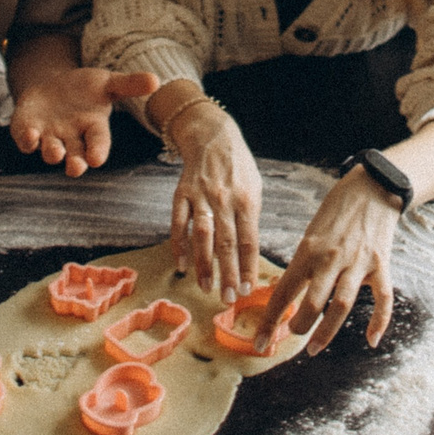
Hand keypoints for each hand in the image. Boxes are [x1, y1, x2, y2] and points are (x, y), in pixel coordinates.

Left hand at [9, 66, 158, 176]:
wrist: (53, 86)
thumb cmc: (85, 89)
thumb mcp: (107, 82)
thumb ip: (129, 84)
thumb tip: (156, 80)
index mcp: (93, 128)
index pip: (98, 142)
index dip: (98, 151)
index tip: (97, 159)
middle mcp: (72, 138)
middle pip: (75, 156)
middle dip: (75, 163)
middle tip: (75, 168)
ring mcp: (49, 136)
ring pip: (51, 151)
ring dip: (52, 152)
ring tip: (55, 152)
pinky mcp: (29, 130)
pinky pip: (26, 140)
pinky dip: (27, 140)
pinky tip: (30, 135)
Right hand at [168, 102, 263, 301]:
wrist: (212, 136)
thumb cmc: (238, 167)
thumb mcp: (254, 188)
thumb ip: (251, 218)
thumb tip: (248, 254)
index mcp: (247, 200)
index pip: (249, 240)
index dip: (247, 267)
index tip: (247, 289)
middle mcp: (224, 200)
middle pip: (227, 243)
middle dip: (228, 274)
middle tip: (228, 299)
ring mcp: (201, 197)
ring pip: (202, 236)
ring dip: (204, 265)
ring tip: (207, 288)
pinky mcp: (182, 194)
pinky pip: (179, 224)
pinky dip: (179, 245)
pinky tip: (181, 265)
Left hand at [261, 165, 400, 354]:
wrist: (372, 187)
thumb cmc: (337, 209)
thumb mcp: (312, 232)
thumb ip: (303, 262)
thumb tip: (286, 291)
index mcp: (309, 250)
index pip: (284, 291)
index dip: (270, 321)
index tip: (259, 341)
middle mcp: (332, 258)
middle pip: (313, 303)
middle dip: (299, 327)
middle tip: (292, 337)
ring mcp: (358, 262)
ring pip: (342, 305)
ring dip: (327, 331)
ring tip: (314, 347)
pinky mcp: (381, 264)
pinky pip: (383, 298)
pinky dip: (379, 322)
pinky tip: (371, 340)